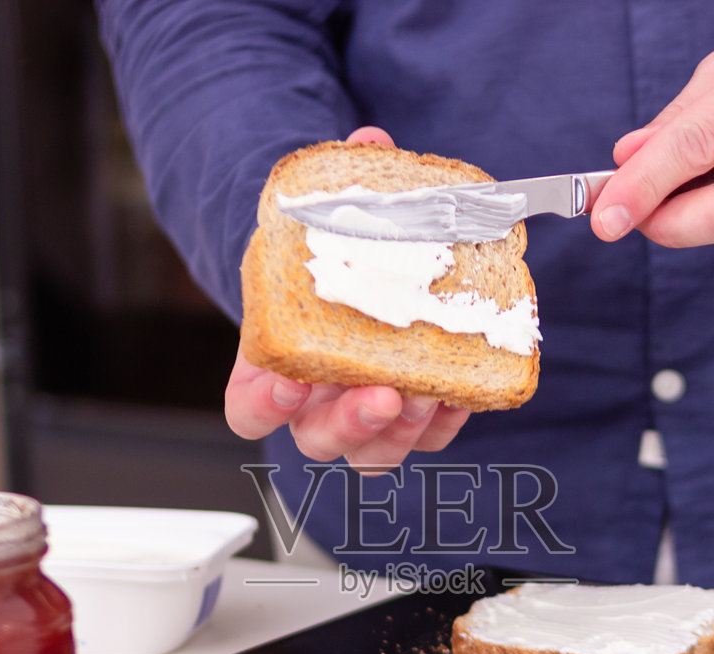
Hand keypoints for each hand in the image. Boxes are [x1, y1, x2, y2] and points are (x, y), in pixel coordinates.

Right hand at [226, 126, 470, 474]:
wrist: (367, 266)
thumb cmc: (333, 253)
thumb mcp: (328, 216)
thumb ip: (341, 187)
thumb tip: (370, 140)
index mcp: (276, 362)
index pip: (248, 409)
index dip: (264, 403)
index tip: (287, 380)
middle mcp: (316, 401)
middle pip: (318, 441)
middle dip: (350, 424)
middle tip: (380, 396)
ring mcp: (365, 413)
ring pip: (375, 453)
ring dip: (402, 431)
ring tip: (429, 394)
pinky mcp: (415, 414)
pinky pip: (430, 437)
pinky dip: (449, 419)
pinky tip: (465, 390)